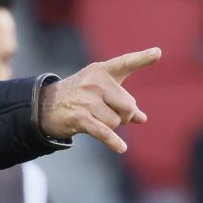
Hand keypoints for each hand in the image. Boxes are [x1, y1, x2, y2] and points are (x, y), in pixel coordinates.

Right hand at [38, 48, 160, 152]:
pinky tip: (121, 148)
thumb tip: (142, 118)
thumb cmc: (78, 97)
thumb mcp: (100, 93)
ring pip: (117, 122)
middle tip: (110, 114)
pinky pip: (104, 132)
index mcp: (101, 71)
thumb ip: (122, 102)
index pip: (125, 63)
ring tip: (96, 119)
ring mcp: (86, 100)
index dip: (142, 58)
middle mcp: (94, 83)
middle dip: (124, 116)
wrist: (44, 106)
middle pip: (128, 106)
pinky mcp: (80, 118)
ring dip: (112, 127)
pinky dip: (113, 142)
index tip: (158, 53)